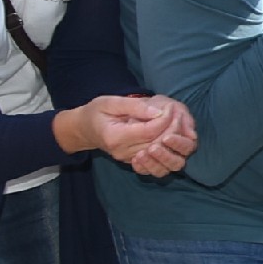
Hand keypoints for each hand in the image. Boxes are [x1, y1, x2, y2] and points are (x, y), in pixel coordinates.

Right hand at [57, 94, 194, 169]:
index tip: (170, 107)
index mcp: (115, 136)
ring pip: (159, 154)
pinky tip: (169, 135)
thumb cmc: (96, 112)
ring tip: (176, 123)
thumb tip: (158, 112)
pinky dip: (166, 148)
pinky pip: (155, 160)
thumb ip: (134, 106)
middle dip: (172, 128)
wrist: (84, 129)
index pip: (149, 131)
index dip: (165, 119)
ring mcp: (127, 159)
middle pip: (157, 144)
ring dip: (172, 140)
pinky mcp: (132, 161)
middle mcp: (122, 152)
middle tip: (178, 113)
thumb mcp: (110, 102)